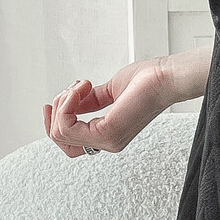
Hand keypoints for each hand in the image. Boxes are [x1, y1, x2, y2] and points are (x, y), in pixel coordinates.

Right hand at [43, 57, 176, 159]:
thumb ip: (89, 101)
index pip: (69, 143)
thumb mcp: (109, 91)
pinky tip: (80, 89)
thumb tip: (70, 102)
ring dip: (63, 103)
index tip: (56, 100)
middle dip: (56, 111)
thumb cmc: (147, 81)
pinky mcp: (107, 132)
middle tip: (72, 90)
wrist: (165, 77)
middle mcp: (108, 142)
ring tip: (80, 85)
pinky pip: (67, 127)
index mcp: (108, 134)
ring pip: (60, 133)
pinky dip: (66, 105)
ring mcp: (107, 140)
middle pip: (60, 140)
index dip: (55, 122)